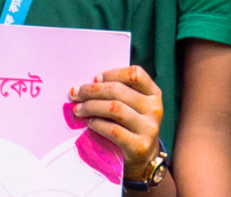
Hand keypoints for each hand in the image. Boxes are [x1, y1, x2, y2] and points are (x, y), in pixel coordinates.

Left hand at [72, 66, 166, 182]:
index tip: (95, 78)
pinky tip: (90, 123)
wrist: (143, 157)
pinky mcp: (139, 146)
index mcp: (153, 93)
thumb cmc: (131, 125)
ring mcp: (149, 128)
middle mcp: (154, 109)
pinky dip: (98, 125)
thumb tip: (87, 85)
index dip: (113, 73)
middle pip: (119, 91)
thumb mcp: (134, 106)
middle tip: (75, 94)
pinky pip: (113, 130)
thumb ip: (119, 94)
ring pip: (115, 109)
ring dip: (91, 107)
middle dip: (93, 90)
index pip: (136, 74)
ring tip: (79, 110)